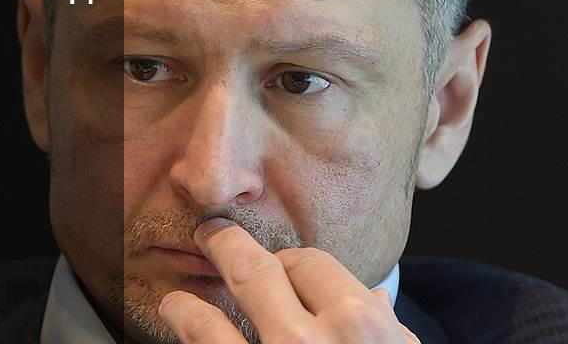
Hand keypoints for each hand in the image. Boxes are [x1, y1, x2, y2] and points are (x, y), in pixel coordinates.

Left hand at [157, 218, 419, 342]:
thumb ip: (391, 334)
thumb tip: (375, 302)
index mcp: (360, 326)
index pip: (314, 266)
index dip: (294, 263)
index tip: (280, 263)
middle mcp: (308, 342)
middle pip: (263, 271)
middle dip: (233, 247)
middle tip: (213, 235)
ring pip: (218, 308)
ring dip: (197, 288)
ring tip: (181, 292)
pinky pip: (202, 342)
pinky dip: (185, 320)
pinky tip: (175, 311)